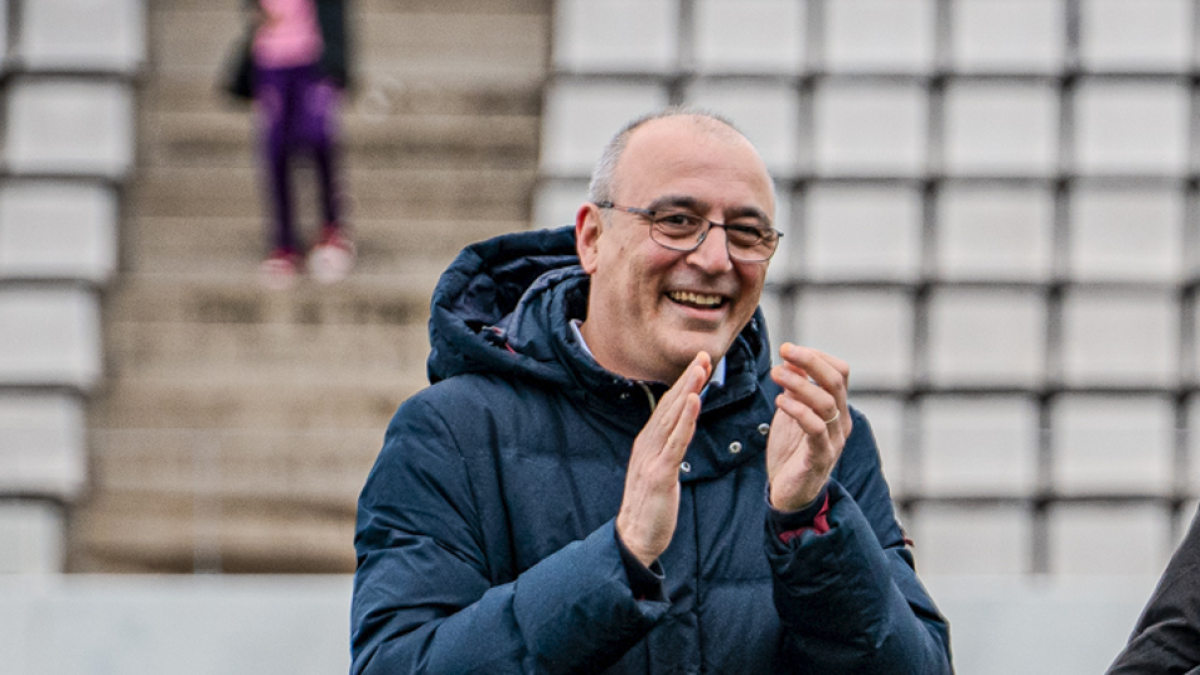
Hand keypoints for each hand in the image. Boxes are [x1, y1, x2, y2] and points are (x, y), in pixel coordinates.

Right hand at [616, 352, 711, 566]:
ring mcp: (652, 457)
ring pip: (673, 417)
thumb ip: (667, 450)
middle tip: (703, 355)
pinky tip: (695, 401)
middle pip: (670, 405)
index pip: (668, 408)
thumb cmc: (649, 508)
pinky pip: (676, 441)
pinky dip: (686, 419)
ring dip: (688, 390)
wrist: (634, 538)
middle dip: (688, 379)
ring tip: (701, 369)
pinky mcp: (660, 473)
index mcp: (647, 443)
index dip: (684, 385)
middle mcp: (647, 444)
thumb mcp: (658, 471)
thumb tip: (679, 434)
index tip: (699, 364)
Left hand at [766, 344, 851, 511]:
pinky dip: (798, 410)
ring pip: (827, 402)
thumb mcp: (792, 413)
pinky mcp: (819, 457)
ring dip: (800, 383)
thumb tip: (791, 360)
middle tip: (785, 350)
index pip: (840, 372)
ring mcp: (833, 440)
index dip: (817, 356)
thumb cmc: (792, 452)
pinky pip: (816, 429)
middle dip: (810, 361)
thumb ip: (795, 389)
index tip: (790, 349)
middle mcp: (840, 422)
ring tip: (776, 374)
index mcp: (837, 409)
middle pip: (836, 381)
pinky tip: (780, 401)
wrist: (789, 494)